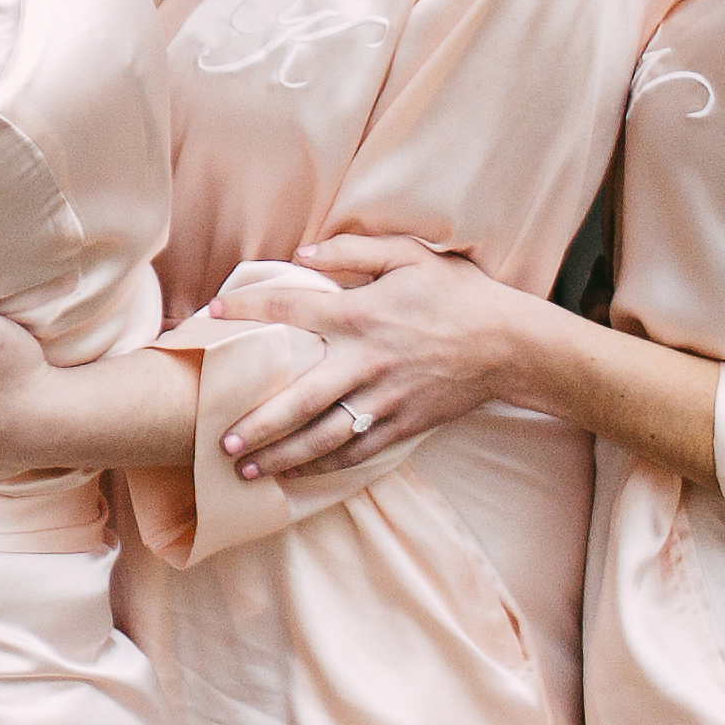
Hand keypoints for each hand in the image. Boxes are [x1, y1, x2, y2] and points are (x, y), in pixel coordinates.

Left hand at [215, 234, 530, 476]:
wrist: (511, 343)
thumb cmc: (456, 294)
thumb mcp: (409, 256)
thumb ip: (353, 250)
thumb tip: (302, 254)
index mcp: (360, 315)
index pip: (289, 312)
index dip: (247, 311)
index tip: (212, 315)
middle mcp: (365, 362)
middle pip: (298, 398)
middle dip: (256, 422)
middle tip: (220, 438)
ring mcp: (384, 399)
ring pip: (323, 435)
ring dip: (282, 455)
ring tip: (246, 468)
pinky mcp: (403, 424)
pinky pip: (356, 451)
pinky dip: (324, 465)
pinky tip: (298, 474)